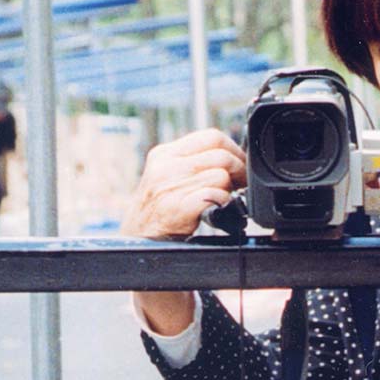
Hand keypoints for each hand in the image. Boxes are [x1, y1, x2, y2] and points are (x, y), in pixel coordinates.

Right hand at [125, 129, 244, 335]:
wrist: (139, 242)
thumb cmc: (159, 210)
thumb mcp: (168, 176)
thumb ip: (194, 162)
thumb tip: (233, 156)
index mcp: (165, 154)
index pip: (212, 136)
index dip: (234, 150)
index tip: (240, 164)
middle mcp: (165, 167)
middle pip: (221, 155)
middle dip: (239, 171)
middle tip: (240, 184)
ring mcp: (169, 187)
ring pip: (221, 176)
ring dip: (228, 190)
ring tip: (220, 200)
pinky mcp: (176, 208)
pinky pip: (215, 196)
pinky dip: (222, 205)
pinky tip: (213, 212)